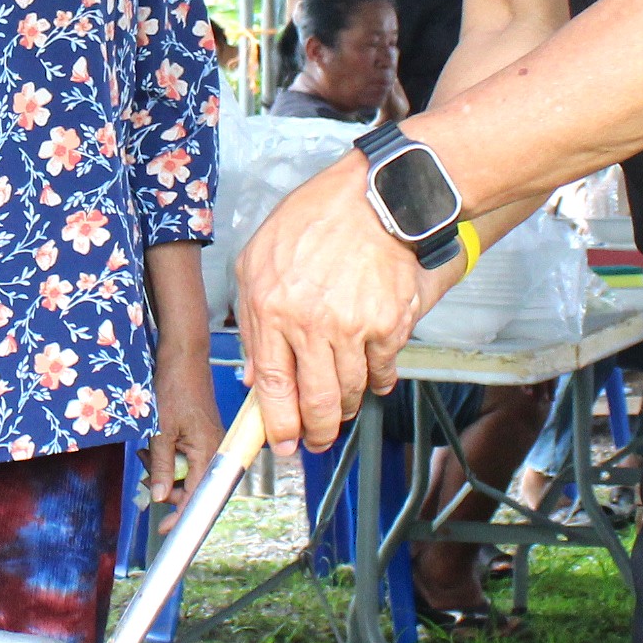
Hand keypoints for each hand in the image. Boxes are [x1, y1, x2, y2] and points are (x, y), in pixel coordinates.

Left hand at [143, 338, 223, 504]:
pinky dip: (168, 458)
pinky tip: (151, 449)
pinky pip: (187, 458)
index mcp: (209, 452)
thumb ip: (160, 466)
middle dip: (166, 488)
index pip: (198, 496)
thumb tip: (157, 497)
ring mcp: (210, 443)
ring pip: (187, 474)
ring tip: (144, 455)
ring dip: (164, 471)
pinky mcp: (203, 436)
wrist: (183, 357)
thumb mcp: (161, 430)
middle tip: (144, 477)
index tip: (163, 529)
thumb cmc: (174, 388)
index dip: (180, 515)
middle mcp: (215, 451)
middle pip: (193, 488)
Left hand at [233, 150, 456, 453]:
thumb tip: (256, 376)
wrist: (377, 197)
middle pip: (315, 403)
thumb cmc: (315, 220)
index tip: (282, 445)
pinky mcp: (390, 325)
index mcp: (271, 309)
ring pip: (351, 392)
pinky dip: (379, 380)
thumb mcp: (259, 261)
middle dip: (316, 433)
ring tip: (343, 404)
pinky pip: (383, 371)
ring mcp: (354, 327)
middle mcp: (311, 324)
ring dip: (347, 406)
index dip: (278, 427)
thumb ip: (252, 319)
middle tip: (317, 440)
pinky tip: (373, 375)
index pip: (273, 388)